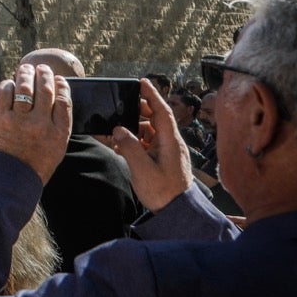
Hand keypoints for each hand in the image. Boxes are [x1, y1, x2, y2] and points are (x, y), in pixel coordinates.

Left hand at [0, 63, 70, 182]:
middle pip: (45, 90)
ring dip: (26, 73)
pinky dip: (8, 84)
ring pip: (25, 86)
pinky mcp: (1, 117)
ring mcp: (20, 120)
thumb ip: (58, 125)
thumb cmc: (34, 163)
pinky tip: (10, 85)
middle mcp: (41, 124)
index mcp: (59, 133)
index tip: (59, 79)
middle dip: (45, 74)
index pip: (64, 101)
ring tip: (26, 68)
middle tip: (42, 68)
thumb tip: (57, 99)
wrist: (9, 178)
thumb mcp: (56, 148)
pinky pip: (5, 92)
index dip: (62, 86)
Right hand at [111, 77, 192, 211]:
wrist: (177, 214)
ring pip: (151, 131)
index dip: (152, 95)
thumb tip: (119, 129)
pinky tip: (123, 146)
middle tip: (124, 104)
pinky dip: (136, 140)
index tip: (142, 82)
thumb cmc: (163, 193)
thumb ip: (130, 147)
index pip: (162, 111)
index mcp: (170, 142)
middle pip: (156, 118)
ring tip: (118, 129)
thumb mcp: (142, 170)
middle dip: (140, 109)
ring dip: (135, 127)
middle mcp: (172, 144)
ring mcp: (168, 152)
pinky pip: (149, 143)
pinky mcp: (164, 161)